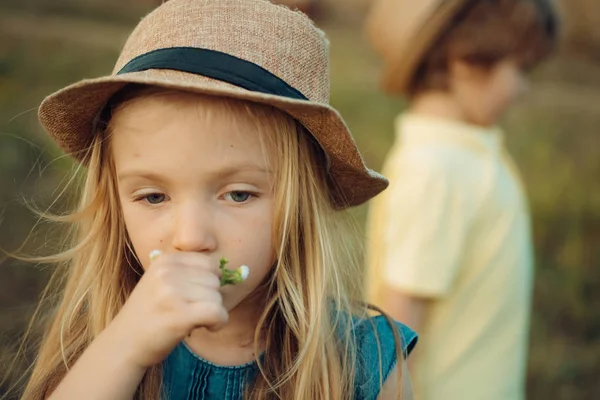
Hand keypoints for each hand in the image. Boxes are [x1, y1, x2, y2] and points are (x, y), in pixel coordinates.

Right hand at [108, 251, 227, 368]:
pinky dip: (218, 323)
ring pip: (217, 297)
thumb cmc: (150, 315)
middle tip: (191, 312)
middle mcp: (168, 272)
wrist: (123, 344)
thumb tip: (234, 272)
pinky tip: (207, 328)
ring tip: (192, 320)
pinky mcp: (179, 314)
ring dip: (213, 313)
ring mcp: (172, 292)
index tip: (196, 297)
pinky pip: (217, 312)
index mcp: (165, 260)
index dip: (210, 283)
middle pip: (215, 281)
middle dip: (210, 299)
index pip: (210, 263)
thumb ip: (189, 272)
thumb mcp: (162, 282)